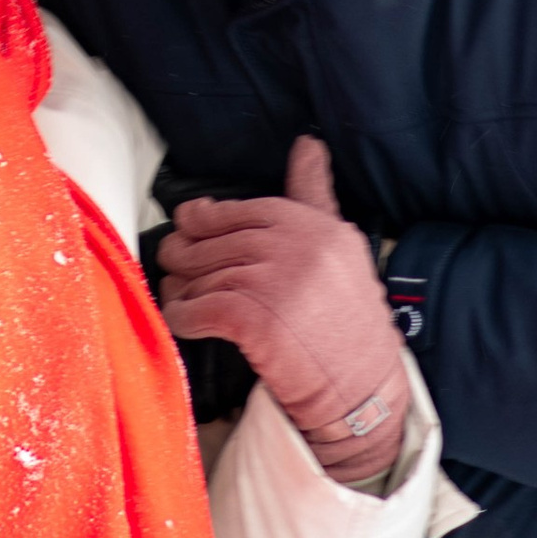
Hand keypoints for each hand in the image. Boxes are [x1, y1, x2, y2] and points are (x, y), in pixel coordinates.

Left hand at [157, 136, 406, 483]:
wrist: (362, 393)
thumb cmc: (350, 325)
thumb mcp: (343, 251)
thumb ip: (315, 197)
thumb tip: (307, 144)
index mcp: (317, 227)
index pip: (245, 209)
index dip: (207, 217)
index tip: (189, 223)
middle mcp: (298, 247)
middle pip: (217, 241)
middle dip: (186, 253)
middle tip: (173, 263)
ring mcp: (276, 282)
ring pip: (203, 275)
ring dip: (182, 287)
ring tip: (179, 295)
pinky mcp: (256, 321)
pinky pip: (198, 309)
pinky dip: (183, 316)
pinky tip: (184, 322)